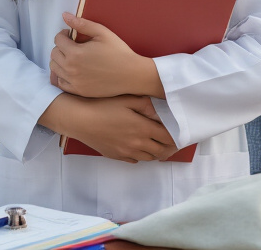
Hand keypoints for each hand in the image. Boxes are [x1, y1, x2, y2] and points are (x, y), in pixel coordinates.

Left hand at [49, 12, 161, 97]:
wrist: (131, 74)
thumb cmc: (118, 51)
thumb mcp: (102, 33)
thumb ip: (82, 24)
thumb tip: (64, 15)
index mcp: (75, 53)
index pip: (58, 40)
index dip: (63, 34)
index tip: (71, 34)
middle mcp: (71, 69)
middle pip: (54, 54)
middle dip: (60, 46)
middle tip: (72, 45)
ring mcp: (74, 82)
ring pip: (55, 68)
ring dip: (60, 60)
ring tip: (72, 56)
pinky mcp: (79, 91)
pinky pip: (61, 82)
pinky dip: (62, 75)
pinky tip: (72, 70)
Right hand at [53, 94, 177, 162]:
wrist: (79, 119)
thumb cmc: (102, 105)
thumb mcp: (127, 98)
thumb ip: (147, 105)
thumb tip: (162, 111)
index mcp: (142, 128)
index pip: (168, 138)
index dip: (177, 137)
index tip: (181, 134)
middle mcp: (137, 144)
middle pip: (161, 151)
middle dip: (170, 148)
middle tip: (175, 142)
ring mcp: (126, 152)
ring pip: (149, 158)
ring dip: (157, 153)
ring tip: (160, 145)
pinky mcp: (116, 156)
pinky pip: (135, 160)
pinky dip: (142, 155)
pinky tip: (141, 148)